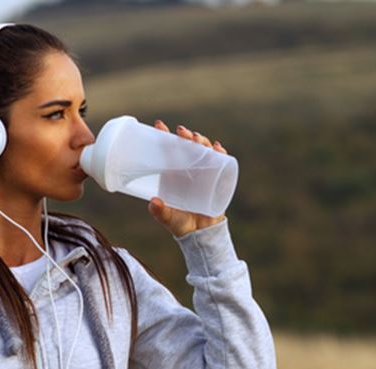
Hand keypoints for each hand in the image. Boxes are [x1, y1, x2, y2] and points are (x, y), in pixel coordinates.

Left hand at [149, 119, 228, 238]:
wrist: (201, 235)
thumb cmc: (181, 224)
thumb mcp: (168, 218)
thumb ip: (160, 212)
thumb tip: (153, 202)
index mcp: (174, 173)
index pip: (169, 150)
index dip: (165, 137)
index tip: (159, 125)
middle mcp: (189, 170)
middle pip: (188, 147)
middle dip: (185, 136)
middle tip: (181, 132)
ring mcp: (204, 173)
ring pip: (204, 151)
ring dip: (202, 142)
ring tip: (197, 139)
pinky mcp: (218, 179)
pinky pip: (221, 163)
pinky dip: (220, 154)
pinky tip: (218, 148)